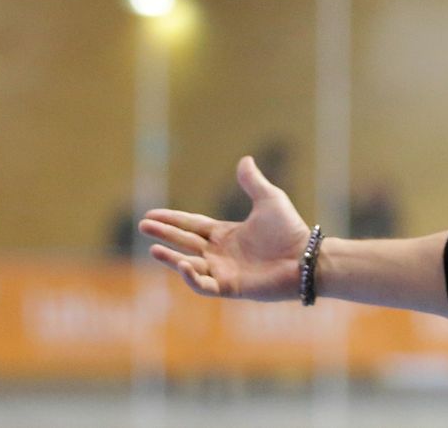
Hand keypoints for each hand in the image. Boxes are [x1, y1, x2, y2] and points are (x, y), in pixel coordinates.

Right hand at [139, 156, 310, 300]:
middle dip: (164, 234)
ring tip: (155, 248)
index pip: (191, 225)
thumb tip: (244, 159)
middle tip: (142, 225)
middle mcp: (220, 253)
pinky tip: (183, 264)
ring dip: (171, 258)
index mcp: (225, 234)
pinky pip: (204, 285)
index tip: (150, 215)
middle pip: (184, 242)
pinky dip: (191, 278)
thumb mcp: (269, 199)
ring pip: (188, 265)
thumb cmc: (290, 230)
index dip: (171, 220)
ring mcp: (223, 271)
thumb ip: (253, 182)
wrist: (305, 257)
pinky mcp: (230, 287)